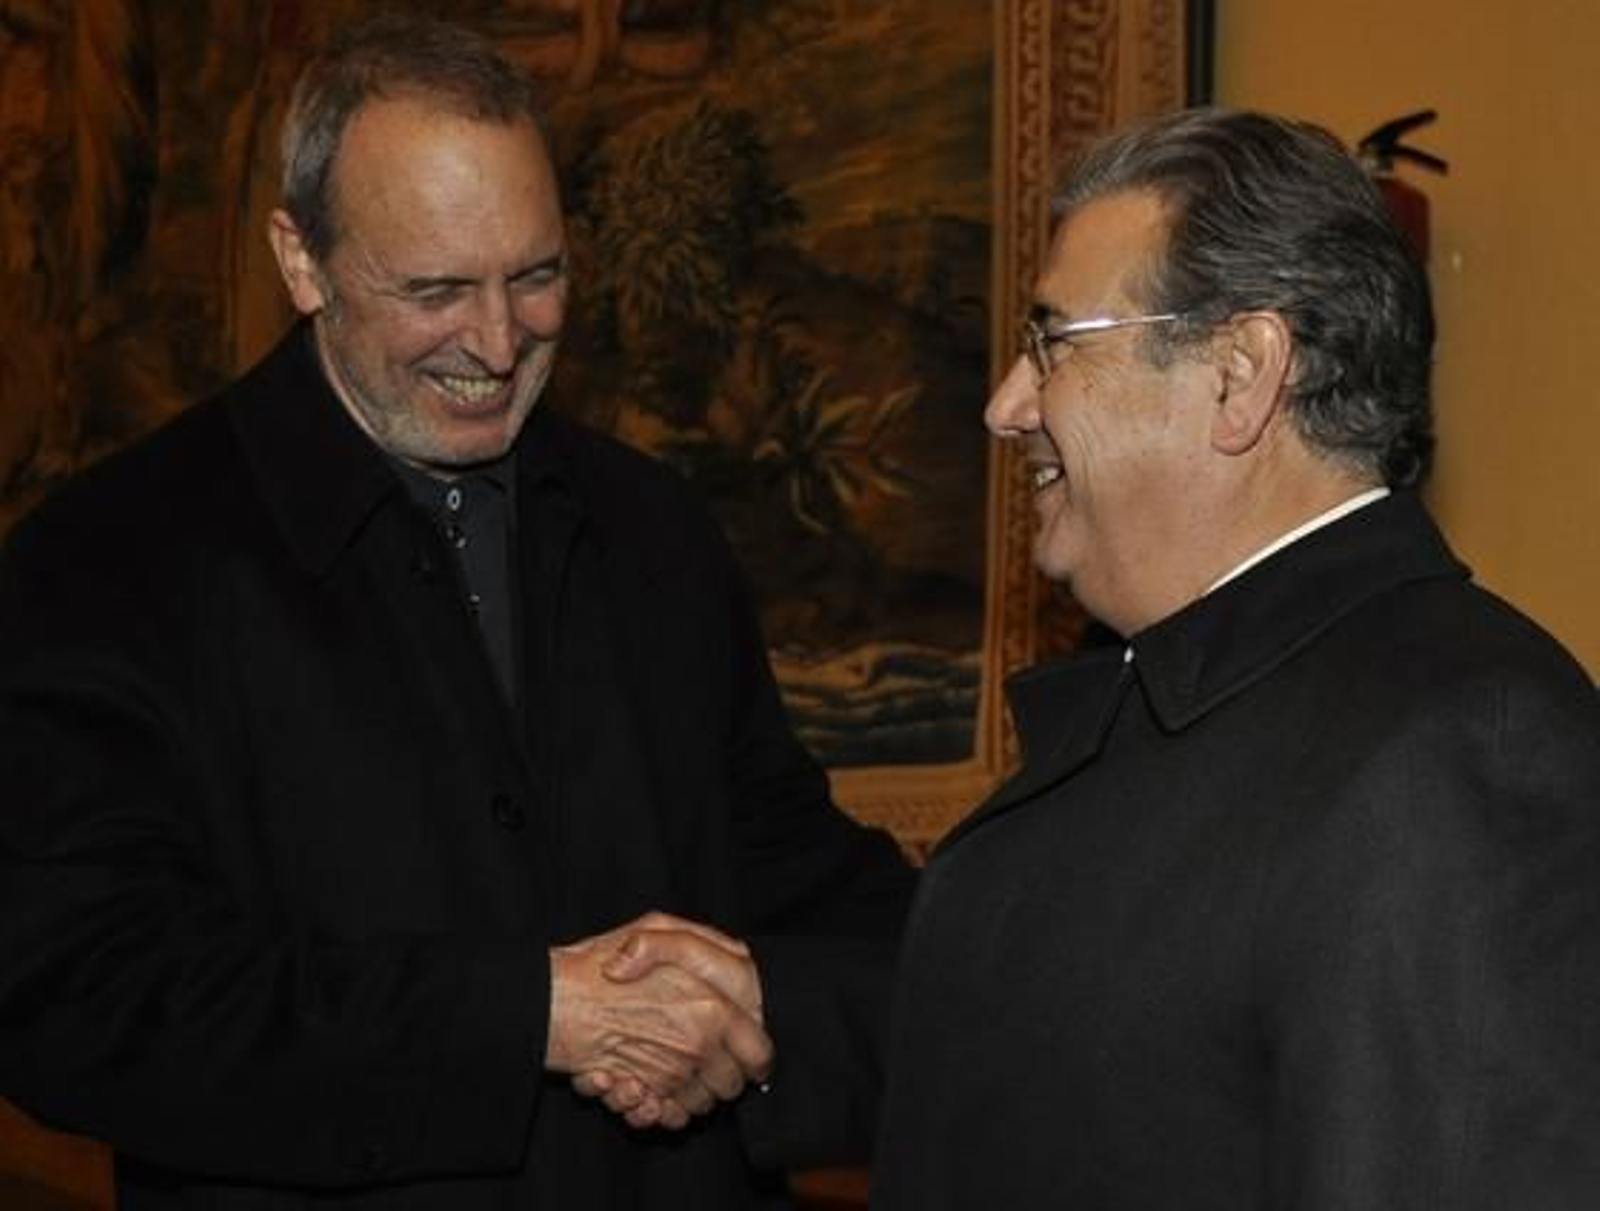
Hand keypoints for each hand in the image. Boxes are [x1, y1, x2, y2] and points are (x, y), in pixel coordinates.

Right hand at [547, 914, 771, 1129]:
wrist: (551, 1002)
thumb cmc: (599, 963)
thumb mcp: (655, 927)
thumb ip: (701, 942)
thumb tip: (734, 955)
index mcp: (712, 1008)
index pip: (759, 1051)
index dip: (756, 1056)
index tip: (748, 1056)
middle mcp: (697, 1047)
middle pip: (732, 1085)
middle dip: (722, 1077)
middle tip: (705, 1060)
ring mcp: (669, 1075)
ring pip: (700, 1105)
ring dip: (690, 1094)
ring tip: (670, 1070)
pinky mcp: (642, 1096)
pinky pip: (666, 1117)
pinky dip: (660, 1110)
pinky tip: (646, 1088)